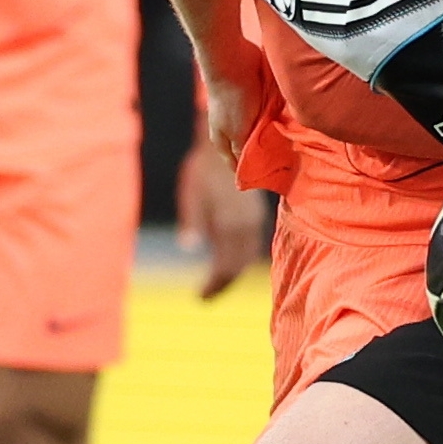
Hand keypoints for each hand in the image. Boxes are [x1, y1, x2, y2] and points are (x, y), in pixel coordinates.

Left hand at [176, 138, 266, 298]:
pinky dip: (240, 259)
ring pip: (246, 257)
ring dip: (232, 273)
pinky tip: (229, 260)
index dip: (213, 285)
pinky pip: (250, 245)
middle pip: (237, 266)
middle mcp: (245, 226)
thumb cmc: (202, 171)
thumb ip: (193, 222)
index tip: (199, 298)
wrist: (227, 145)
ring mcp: (253, 220)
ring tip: (216, 284)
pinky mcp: (255, 214)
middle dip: (222, 284)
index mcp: (228, 225)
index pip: (225, 267)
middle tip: (205, 297)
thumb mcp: (192, 195)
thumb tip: (188, 247)